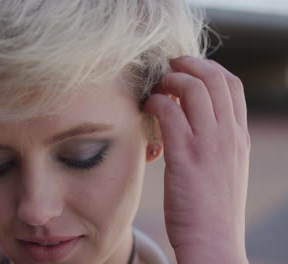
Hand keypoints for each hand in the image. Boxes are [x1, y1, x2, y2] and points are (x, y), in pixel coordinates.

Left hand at [143, 56, 249, 263]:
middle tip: (167, 67)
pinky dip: (155, 102)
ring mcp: (209, 144)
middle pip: (213, 78)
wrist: (213, 242)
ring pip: (193, 88)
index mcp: (239, 136)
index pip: (231, 85)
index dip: (208, 68)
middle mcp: (228, 134)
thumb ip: (216, 142)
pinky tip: (146, 109)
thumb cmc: (213, 209)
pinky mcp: (185, 156)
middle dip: (187, 64)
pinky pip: (170, 112)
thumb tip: (193, 121)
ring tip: (156, 88)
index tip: (187, 69)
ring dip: (170, 80)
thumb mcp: (225, 169)